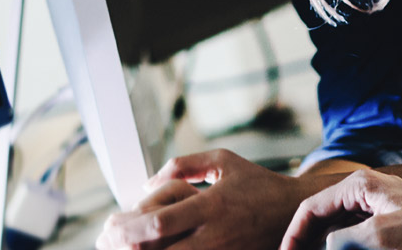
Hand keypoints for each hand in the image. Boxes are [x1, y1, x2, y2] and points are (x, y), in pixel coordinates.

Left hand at [97, 149, 311, 249]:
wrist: (297, 212)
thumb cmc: (258, 184)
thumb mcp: (224, 161)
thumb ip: (182, 164)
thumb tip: (146, 183)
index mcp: (211, 206)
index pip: (159, 224)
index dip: (127, 229)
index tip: (109, 225)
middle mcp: (213, 236)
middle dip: (124, 248)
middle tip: (104, 242)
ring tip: (121, 249)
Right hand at [280, 169, 401, 249]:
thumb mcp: (381, 236)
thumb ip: (344, 241)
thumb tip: (325, 247)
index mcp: (359, 186)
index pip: (311, 209)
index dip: (293, 236)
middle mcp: (366, 192)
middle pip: (323, 218)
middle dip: (308, 241)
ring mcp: (379, 207)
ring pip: (340, 229)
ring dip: (327, 245)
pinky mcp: (391, 223)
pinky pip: (358, 236)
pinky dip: (346, 246)